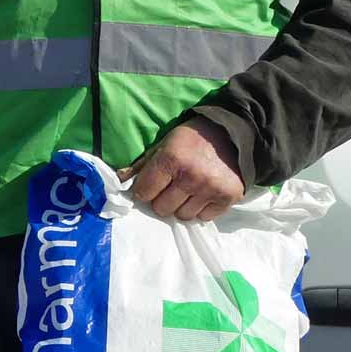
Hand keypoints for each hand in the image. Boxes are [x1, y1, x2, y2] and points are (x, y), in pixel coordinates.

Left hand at [121, 120, 244, 221]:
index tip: (152, 185)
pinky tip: (204, 193)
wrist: (232, 133)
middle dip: (163, 200)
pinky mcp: (228, 197)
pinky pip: (204, 218)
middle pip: (162, 208)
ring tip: (189, 190)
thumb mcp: (164, 144)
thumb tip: (118, 180)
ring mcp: (210, 189)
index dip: (145, 190)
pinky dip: (202, 209)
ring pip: (183, 216)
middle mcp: (191, 176)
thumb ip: (142, 165)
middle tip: (173, 187)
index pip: (144, 192)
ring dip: (183, 206)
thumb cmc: (192, 139)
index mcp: (171, 159)